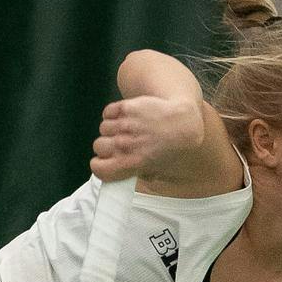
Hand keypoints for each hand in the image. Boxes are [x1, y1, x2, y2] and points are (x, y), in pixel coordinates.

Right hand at [89, 94, 205, 187]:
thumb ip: (136, 173)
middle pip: (98, 146)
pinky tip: (126, 117)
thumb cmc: (172, 147)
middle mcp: (125, 144)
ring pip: (104, 128)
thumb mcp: (156, 170)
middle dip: (107, 146)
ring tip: (128, 129)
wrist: (183, 123)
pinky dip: (113, 114)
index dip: (100, 165)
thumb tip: (121, 174)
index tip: (105, 162)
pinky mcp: (127, 107)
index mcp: (130, 163)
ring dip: (112, 129)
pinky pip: (108, 112)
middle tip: (120, 144)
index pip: (98, 168)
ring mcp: (125, 124)